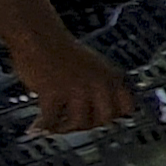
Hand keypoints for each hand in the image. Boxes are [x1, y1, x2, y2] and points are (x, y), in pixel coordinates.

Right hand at [11, 39, 137, 136]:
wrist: (38, 36)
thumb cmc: (61, 52)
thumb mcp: (94, 66)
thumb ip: (102, 87)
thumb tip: (105, 115)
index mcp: (111, 76)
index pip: (127, 106)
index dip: (116, 117)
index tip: (104, 123)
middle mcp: (98, 82)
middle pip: (105, 119)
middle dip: (89, 126)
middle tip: (74, 126)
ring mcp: (77, 88)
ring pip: (80, 123)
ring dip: (66, 129)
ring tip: (56, 127)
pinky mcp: (54, 92)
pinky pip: (52, 120)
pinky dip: (44, 126)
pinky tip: (37, 126)